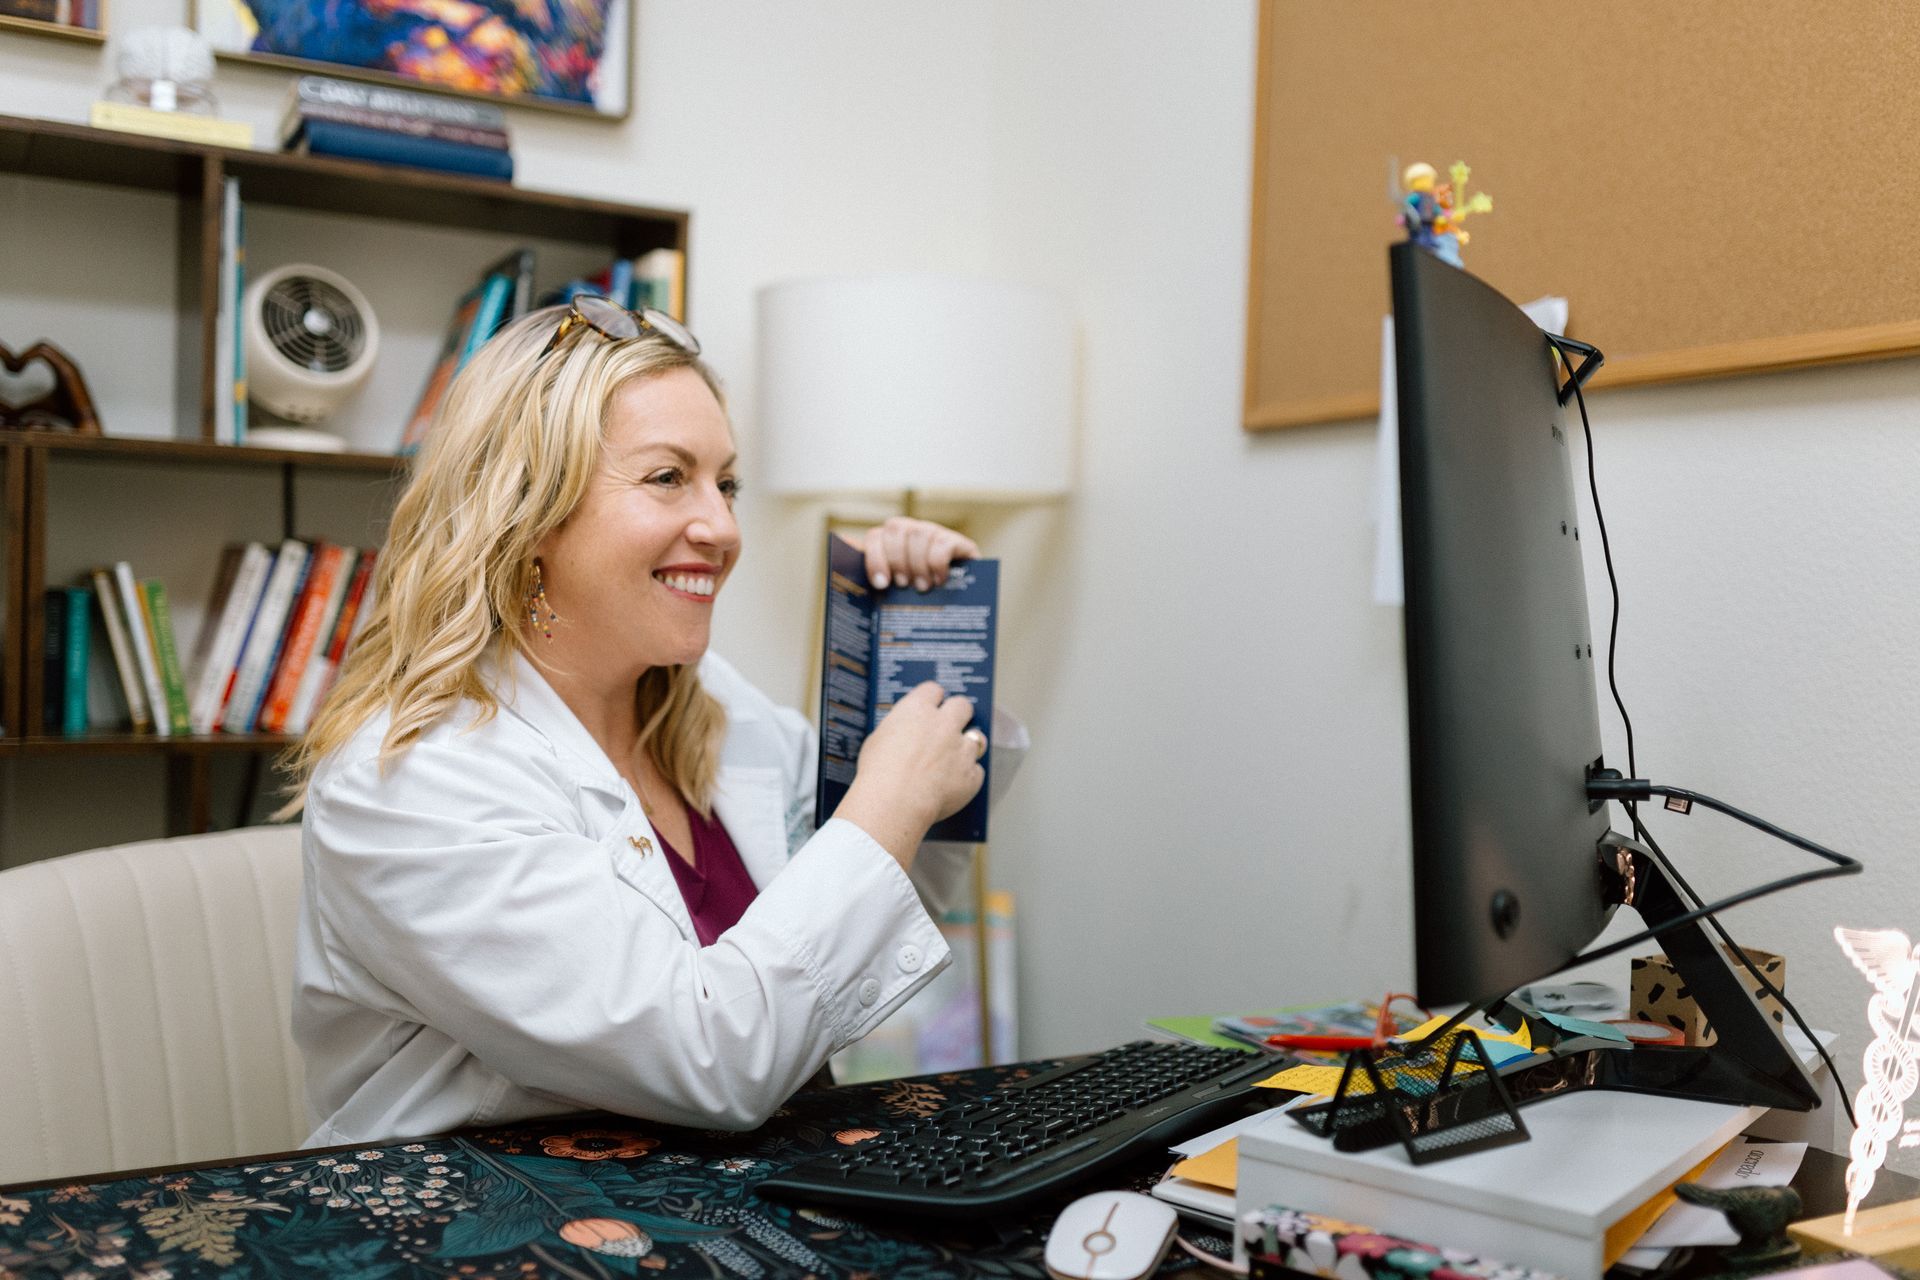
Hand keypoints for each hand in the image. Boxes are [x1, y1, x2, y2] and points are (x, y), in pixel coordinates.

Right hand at [834, 682, 986, 867]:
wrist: (893, 803)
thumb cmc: (878, 774)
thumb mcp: (877, 740)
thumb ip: (897, 730)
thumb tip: (902, 734)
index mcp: (918, 710)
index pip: (933, 690)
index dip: (932, 699)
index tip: (931, 706)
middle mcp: (944, 724)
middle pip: (962, 705)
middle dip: (958, 714)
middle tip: (949, 726)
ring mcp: (961, 749)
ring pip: (976, 738)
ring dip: (966, 747)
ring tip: (953, 760)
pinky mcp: (971, 775)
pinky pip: (976, 772)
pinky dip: (967, 778)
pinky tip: (953, 785)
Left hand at [850, 517, 978, 591]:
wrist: (962, 606)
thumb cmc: (921, 600)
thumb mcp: (894, 593)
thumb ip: (871, 579)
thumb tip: (841, 553)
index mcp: (890, 543)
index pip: (875, 536)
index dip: (874, 557)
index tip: (881, 583)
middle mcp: (911, 532)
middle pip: (895, 527)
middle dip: (896, 558)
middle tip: (903, 584)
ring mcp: (935, 534)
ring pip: (919, 532)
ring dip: (917, 563)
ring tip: (922, 587)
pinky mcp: (958, 542)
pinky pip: (943, 542)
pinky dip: (938, 563)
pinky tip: (940, 580)